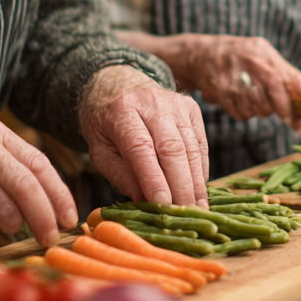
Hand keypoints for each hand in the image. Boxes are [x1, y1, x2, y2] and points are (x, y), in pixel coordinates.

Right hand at [0, 113, 76, 246]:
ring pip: (5, 210)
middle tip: (51, 237)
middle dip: (45, 218)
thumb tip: (46, 200)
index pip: (39, 163)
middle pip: (28, 188)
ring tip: (6, 226)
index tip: (70, 216)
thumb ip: (8, 160)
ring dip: (11, 226)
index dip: (59, 193)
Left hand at [78, 65, 208, 207]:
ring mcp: (175, 102)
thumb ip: (119, 175)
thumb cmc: (106, 125)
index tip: (163, 205)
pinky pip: (201, 143)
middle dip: (181, 185)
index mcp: (122, 112)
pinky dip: (201, 169)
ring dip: (195, 182)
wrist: (118, 86)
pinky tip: (198, 189)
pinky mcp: (191, 107)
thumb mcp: (100, 150)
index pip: (141, 148)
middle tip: (186, 214)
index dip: (154, 178)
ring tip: (197, 209)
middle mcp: (151, 103)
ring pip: (191, 147)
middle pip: (172, 148)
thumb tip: (144, 201)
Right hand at [176, 34, 300, 128]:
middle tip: (293, 121)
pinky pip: (242, 114)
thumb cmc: (239, 56)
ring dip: (261, 110)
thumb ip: (284, 73)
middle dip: (285, 111)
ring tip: (252, 97)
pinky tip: (237, 99)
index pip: (288, 73)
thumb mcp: (261, 54)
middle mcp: (247, 62)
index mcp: (261, 51)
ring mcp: (231, 79)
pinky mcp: (220, 93)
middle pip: (275, 94)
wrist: (198, 54)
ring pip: (259, 109)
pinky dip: (244, 112)